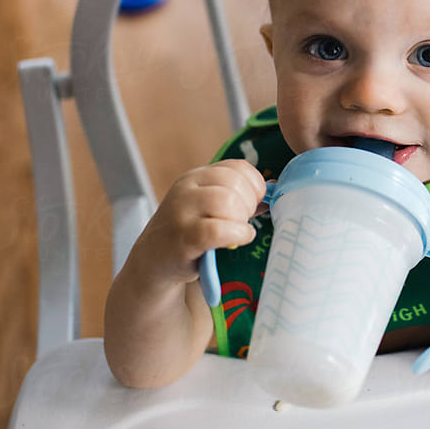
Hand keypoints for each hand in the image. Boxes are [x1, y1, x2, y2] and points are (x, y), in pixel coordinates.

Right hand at [132, 160, 265, 287]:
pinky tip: (236, 240)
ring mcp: (182, 211)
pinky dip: (237, 234)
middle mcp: (187, 188)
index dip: (254, 186)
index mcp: (196, 177)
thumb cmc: (189, 234)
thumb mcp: (208, 207)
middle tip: (242, 221)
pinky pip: (219, 229)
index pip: (237, 167)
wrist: (154, 262)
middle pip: (234, 183)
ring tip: (237, 232)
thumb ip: (237, 197)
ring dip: (242, 220)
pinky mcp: (183, 237)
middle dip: (248, 204)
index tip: (253, 204)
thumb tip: (275, 189)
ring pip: (227, 202)